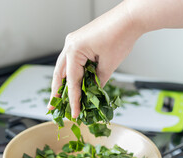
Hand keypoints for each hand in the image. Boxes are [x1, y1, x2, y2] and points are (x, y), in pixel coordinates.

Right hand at [48, 1, 142, 117]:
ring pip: (64, 67)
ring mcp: (74, 42)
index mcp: (74, 50)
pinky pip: (72, 61)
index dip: (73, 99)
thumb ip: (98, 81)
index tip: (74, 113)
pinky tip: (74, 83)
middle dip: (56, 92)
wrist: (130, 18)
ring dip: (63, 83)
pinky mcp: (80, 41)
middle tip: (52, 107)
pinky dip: (72, 73)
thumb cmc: (121, 37)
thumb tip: (93, 93)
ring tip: (60, 98)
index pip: (72, 81)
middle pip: (59, 74)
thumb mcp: (108, 65)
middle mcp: (70, 45)